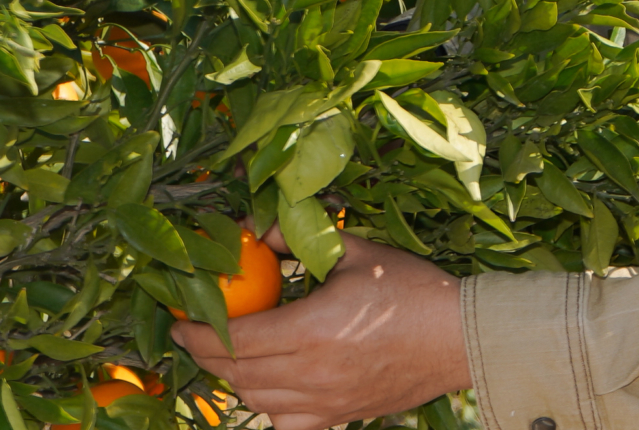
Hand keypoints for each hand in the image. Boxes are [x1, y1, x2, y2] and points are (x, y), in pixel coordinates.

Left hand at [172, 228, 469, 429]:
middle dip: (205, 357)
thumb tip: (258, 229)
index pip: (235, 340)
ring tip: (225, 357)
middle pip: (238, 375)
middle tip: (193, 336)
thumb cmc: (410, 288)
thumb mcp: (354, 251)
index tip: (178, 324)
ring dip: (232, 381)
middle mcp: (313, 373)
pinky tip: (266, 388)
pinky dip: (267, 408)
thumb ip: (300, 239)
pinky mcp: (342, 416)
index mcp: (313, 329)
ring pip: (258, 401)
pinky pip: (288, 423)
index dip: (198, 334)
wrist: (459, 337)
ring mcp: (327, 402)